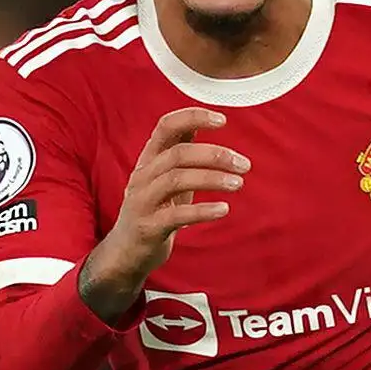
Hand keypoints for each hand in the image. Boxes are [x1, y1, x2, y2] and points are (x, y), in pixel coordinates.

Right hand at [76, 107, 247, 323]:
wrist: (127, 252)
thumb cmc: (153, 210)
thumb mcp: (164, 177)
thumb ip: (179, 151)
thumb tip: (200, 121)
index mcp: (148, 159)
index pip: (166, 126)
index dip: (193, 117)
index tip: (223, 120)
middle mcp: (142, 176)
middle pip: (178, 153)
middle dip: (215, 155)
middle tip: (243, 164)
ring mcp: (142, 202)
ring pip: (177, 179)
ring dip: (212, 179)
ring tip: (238, 183)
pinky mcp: (148, 227)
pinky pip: (177, 215)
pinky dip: (203, 210)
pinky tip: (223, 209)